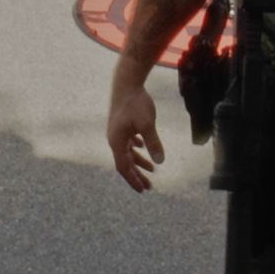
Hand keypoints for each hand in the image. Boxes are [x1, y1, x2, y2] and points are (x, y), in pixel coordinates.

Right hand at [106, 78, 163, 192]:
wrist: (126, 83)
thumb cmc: (135, 103)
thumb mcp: (147, 124)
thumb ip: (153, 143)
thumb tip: (160, 162)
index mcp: (117, 142)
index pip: (124, 167)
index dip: (133, 179)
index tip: (143, 190)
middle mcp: (114, 139)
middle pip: (125, 162)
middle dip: (137, 175)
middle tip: (149, 187)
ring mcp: (118, 132)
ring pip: (128, 152)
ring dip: (139, 162)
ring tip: (152, 170)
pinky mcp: (122, 125)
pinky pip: (129, 142)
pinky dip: (137, 149)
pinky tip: (144, 148)